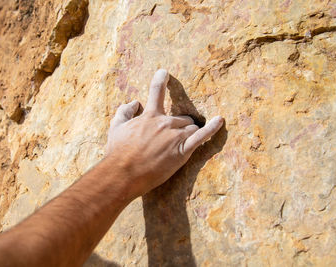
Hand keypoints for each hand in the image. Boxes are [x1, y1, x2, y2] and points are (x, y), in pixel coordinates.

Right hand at [106, 69, 223, 197]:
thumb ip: (124, 111)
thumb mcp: (115, 128)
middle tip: (171, 138)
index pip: (157, 92)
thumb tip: (134, 102)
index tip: (164, 73)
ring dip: (188, 133)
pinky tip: (220, 120)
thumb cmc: (118, 152)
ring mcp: (175, 137)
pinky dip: (212, 128)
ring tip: (179, 145)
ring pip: (191, 127)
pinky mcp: (183, 151)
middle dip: (179, 125)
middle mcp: (164, 123)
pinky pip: (202, 136)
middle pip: (182, 117)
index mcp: (149, 116)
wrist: (123, 174)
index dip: (161, 80)